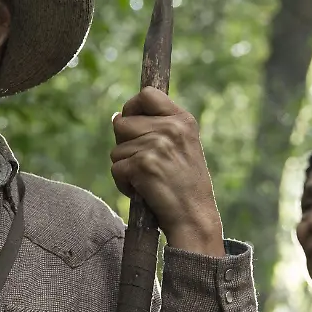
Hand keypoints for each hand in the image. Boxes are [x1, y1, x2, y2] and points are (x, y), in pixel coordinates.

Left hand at [110, 87, 222, 255]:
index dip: (132, 107)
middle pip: (122, 122)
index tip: (134, 124)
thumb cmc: (185, 186)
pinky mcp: (143, 165)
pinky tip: (143, 191)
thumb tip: (117, 116)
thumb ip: (157, 128)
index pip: (146, 94)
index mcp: (183, 120)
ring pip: (116, 149)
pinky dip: (124, 184)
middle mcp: (171, 128)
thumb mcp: (182, 147)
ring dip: (125, 167)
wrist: (195, 218)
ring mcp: (157, 145)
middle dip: (125, 144)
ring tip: (148, 180)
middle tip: (145, 164)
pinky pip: (116, 168)